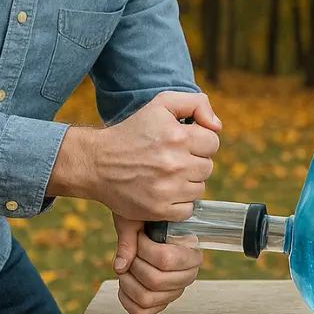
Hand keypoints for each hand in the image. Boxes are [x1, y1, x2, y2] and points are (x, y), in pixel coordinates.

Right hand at [88, 91, 220, 221]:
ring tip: (166, 175)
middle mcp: (175, 163)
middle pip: (207, 167)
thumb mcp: (161, 104)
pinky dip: (179, 203)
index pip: (213, 142)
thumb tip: (217, 126)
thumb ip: (196, 104)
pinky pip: (187, 210)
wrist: (96, 162)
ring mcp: (167, 189)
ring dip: (187, 183)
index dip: (200, 142)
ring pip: (199, 189)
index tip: (183, 143)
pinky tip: (163, 191)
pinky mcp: (159, 209)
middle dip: (193, 162)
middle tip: (172, 159)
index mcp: (178, 136)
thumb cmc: (132, 131)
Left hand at [112, 214, 201, 313]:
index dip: (145, 249)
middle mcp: (187, 277)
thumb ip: (132, 239)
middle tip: (132, 253)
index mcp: (192, 256)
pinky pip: (140, 312)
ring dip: (128, 281)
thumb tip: (120, 267)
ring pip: (146, 298)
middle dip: (135, 265)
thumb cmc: (153, 227)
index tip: (140, 237)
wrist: (158, 236)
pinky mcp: (160, 304)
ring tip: (126, 268)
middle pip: (154, 280)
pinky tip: (126, 281)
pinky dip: (126, 298)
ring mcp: (174, 293)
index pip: (166, 259)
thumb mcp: (144, 222)